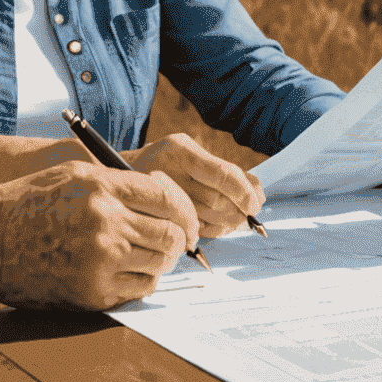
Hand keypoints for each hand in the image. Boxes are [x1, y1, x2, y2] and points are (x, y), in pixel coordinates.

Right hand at [0, 161, 200, 309]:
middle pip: (170, 234)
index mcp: (103, 187)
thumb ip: (118, 183)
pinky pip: (139, 290)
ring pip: (159, 265)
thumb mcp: (74, 173)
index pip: (167, 198)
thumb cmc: (27, 201)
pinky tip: (129, 270)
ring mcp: (99, 261)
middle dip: (179, 238)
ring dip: (161, 261)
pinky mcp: (91, 293)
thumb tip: (161, 197)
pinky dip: (142, 281)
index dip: (184, 209)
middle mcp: (105, 223)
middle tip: (175, 240)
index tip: (184, 218)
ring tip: (149, 255)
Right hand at [125, 132, 265, 238]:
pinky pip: (193, 230)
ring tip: (236, 220)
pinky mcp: (158, 217)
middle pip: (216, 199)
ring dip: (228, 223)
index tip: (255, 202)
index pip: (222, 173)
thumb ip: (223, 169)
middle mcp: (168, 170)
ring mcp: (159, 195)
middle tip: (249, 213)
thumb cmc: (164, 163)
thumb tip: (257, 189)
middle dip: (238, 210)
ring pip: (207, 217)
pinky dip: (213, 231)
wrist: (123, 176)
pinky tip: (219, 227)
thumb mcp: (190, 154)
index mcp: (179, 149)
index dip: (244, 191)